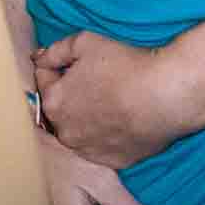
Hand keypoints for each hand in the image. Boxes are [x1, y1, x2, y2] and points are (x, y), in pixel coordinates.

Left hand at [34, 32, 190, 167]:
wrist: (166, 95)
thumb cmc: (125, 65)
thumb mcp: (86, 42)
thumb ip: (55, 50)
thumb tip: (38, 59)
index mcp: (53, 102)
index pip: (44, 78)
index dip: (61, 66)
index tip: (82, 62)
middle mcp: (65, 133)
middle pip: (61, 108)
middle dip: (72, 94)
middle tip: (99, 80)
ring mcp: (89, 151)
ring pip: (81, 129)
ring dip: (89, 117)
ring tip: (114, 100)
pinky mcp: (113, 162)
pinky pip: (104, 145)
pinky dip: (109, 134)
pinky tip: (125, 119)